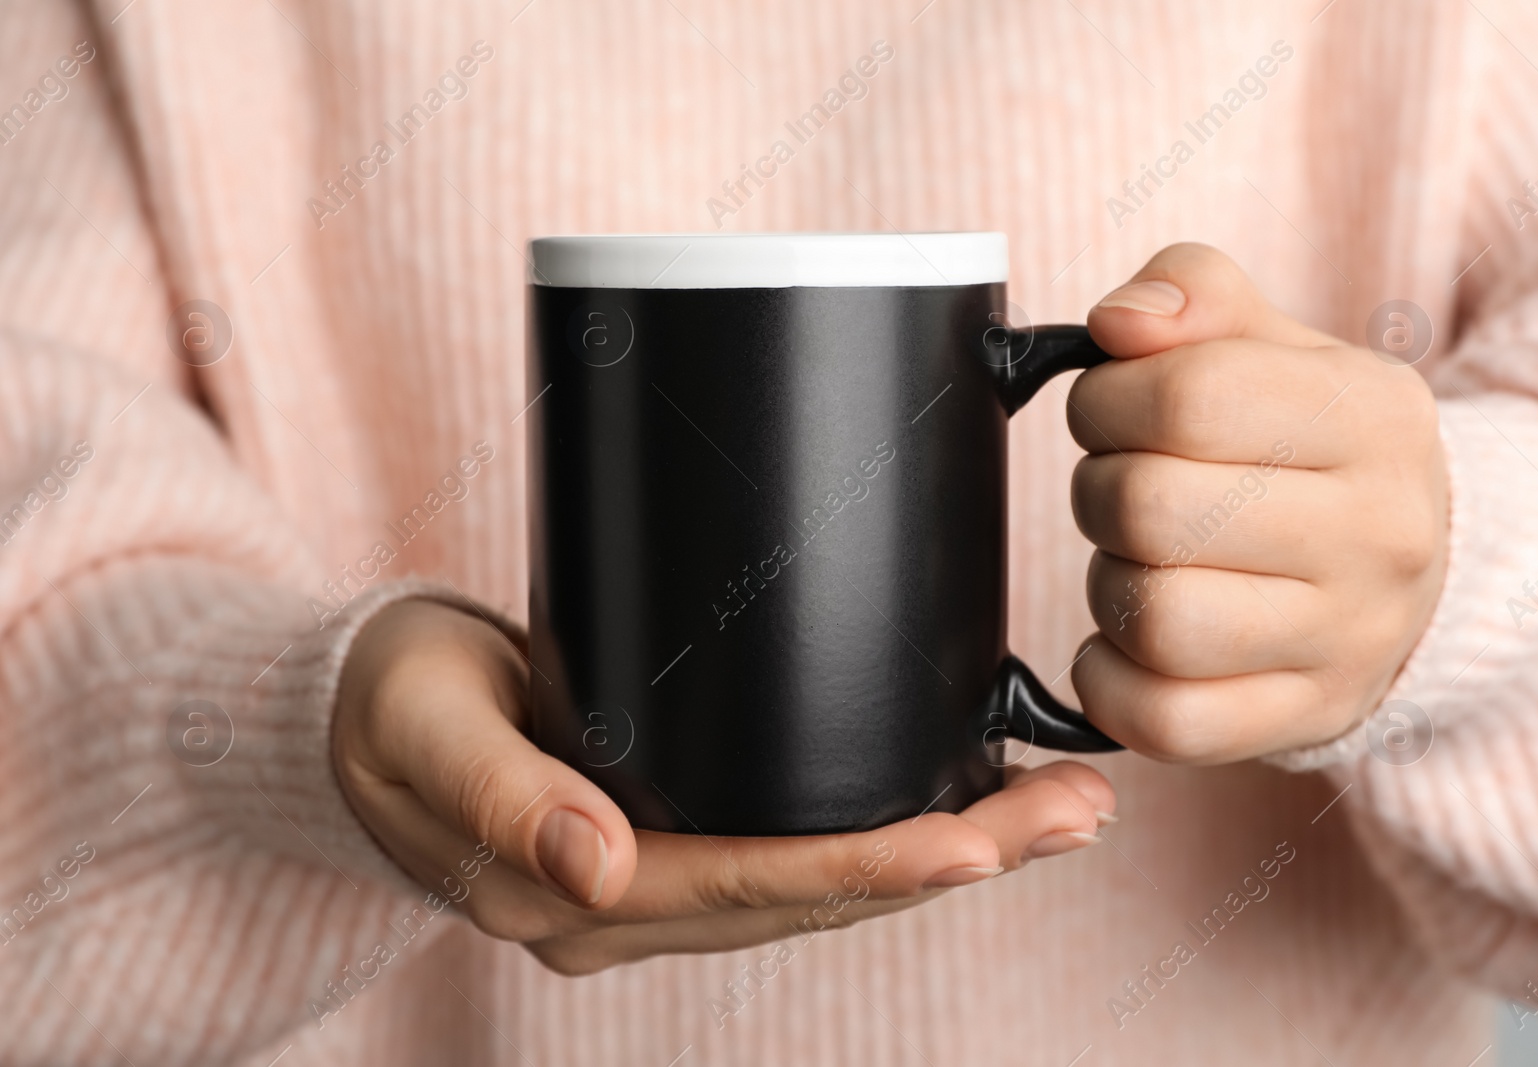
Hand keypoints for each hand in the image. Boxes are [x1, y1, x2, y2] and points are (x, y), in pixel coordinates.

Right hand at [332, 599, 1113, 974]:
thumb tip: (597, 865)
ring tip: (1061, 809)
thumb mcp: (428, 732)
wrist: (363, 722)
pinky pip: (798, 855)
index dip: (871, 865)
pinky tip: (965, 808)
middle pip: (818, 892)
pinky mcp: (677, 842)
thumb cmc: (391, 709)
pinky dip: (888, 834)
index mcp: (575, 896)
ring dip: (947, 850)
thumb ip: (504, 798)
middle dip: (956, 857)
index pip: (753, 886)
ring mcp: (661, 886)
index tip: (983, 839)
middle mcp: (633, 909)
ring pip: (825, 882)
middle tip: (1077, 811)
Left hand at [1067, 243, 1449, 762]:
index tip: (1107, 408)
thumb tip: (1117, 322)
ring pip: (1157, 621)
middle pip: (1153, 510)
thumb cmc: (1309, 445)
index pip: (1190, 396)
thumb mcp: (1274, 345)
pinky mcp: (1304, 719)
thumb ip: (1192, 295)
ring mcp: (1346, 640)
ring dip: (1107, 584)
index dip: (1106, 399)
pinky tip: (1122, 639)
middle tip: (1117, 484)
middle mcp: (1377, 534)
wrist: (1416, 569)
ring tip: (1135, 561)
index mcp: (1372, 417)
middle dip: (1097, 489)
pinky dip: (1108, 680)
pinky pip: (1164, 721)